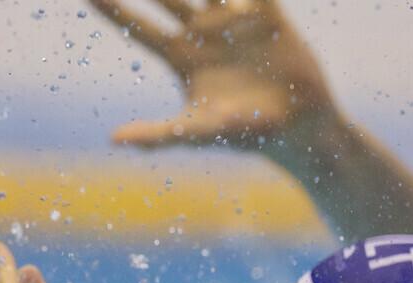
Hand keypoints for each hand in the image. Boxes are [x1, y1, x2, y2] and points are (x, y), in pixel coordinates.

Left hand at [88, 0, 336, 149]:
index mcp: (181, 57)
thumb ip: (159, 134)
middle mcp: (202, 33)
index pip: (138, 26)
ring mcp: (232, 20)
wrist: (301, 126)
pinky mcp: (266, 13)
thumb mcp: (200, 131)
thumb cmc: (247, 134)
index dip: (111, 7)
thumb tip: (115, 139)